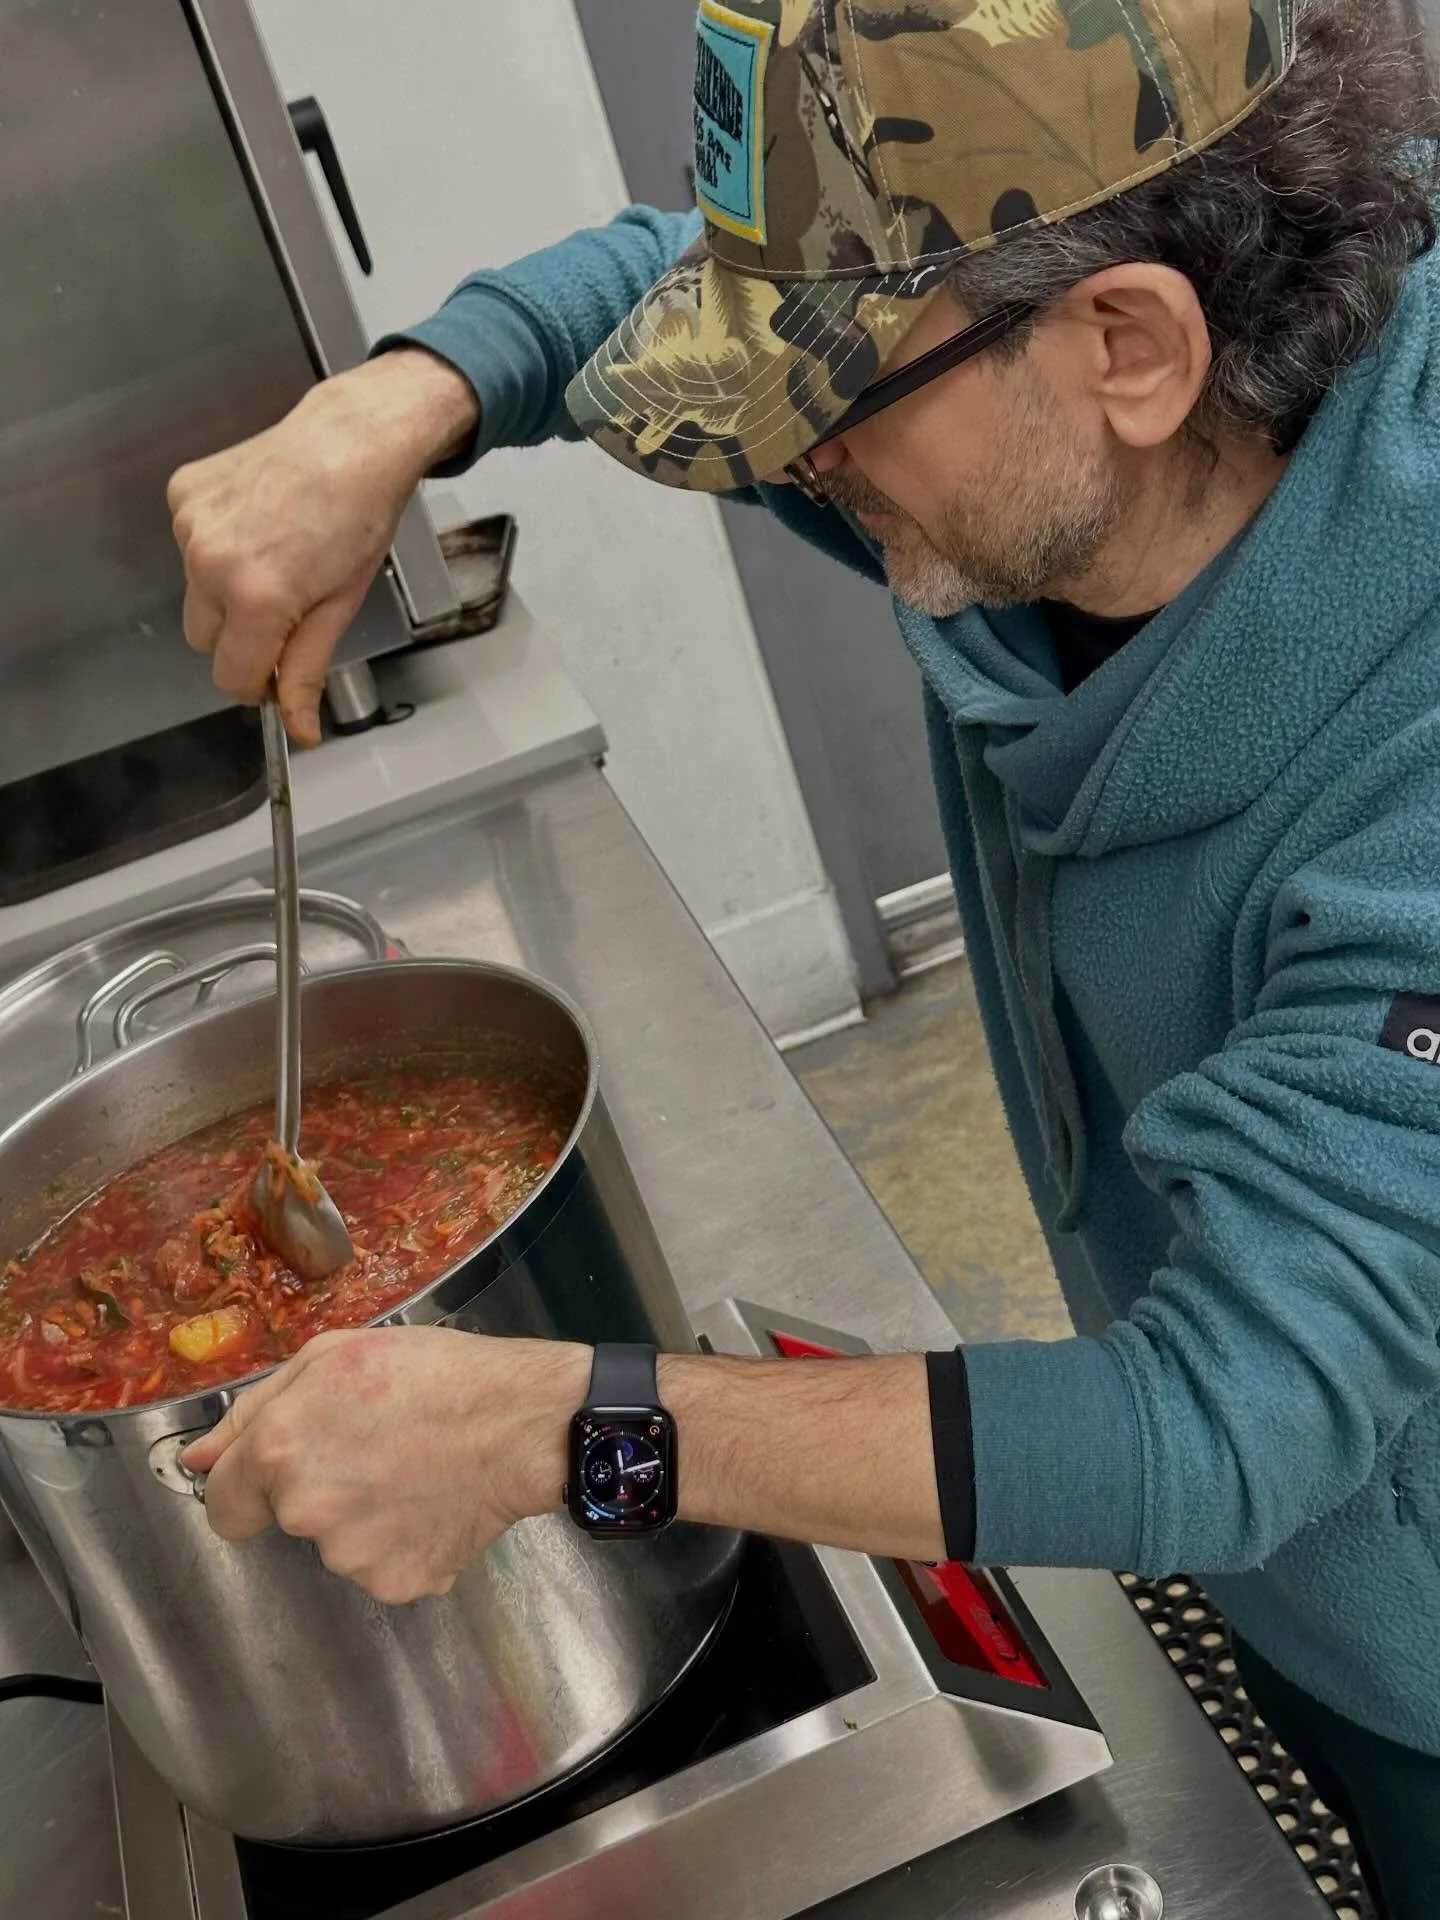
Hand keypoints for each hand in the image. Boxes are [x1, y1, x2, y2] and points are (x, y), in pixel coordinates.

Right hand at [167, 349, 478, 745]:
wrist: (350, 439)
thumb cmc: (359, 518)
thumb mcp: (339, 606)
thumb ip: (306, 671)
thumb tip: (299, 731)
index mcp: (254, 598)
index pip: (230, 677)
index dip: (256, 680)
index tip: (278, 665)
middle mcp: (209, 562)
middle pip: (204, 638)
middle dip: (240, 635)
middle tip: (286, 604)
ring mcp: (190, 524)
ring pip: (195, 591)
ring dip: (226, 587)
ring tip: (276, 551)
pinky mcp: (182, 493)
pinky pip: (189, 544)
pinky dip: (217, 544)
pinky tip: (257, 520)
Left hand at [181, 1327, 589, 1605]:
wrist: (523, 1421)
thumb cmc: (433, 1372)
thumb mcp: (335, 1355)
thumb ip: (253, 1410)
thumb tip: (196, 1461)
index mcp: (278, 1451)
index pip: (222, 1503)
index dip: (250, 1485)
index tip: (288, 1469)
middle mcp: (304, 1512)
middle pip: (287, 1519)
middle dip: (320, 1490)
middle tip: (377, 1449)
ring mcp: (351, 1558)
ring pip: (338, 1545)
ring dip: (365, 1516)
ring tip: (416, 1471)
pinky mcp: (398, 1584)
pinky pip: (383, 1566)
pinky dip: (404, 1542)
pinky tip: (435, 1501)